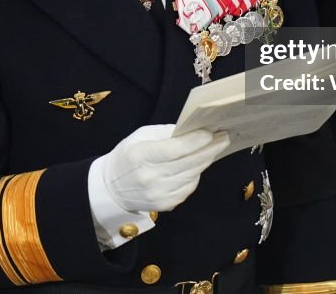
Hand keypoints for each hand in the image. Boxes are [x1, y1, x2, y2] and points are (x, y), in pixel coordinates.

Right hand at [98, 124, 228, 212]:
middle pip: (188, 163)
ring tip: (214, 148)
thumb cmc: (128, 156)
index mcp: (140, 156)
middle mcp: (149, 177)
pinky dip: (195, 175)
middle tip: (223, 138)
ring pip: (192, 176)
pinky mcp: (165, 205)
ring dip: (206, 161)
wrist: (112, 188)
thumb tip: (192, 130)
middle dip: (209, 149)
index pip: (173, 150)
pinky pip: (188, 187)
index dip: (194, 141)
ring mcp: (158, 194)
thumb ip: (165, 133)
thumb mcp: (140, 137)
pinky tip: (197, 165)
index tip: (210, 132)